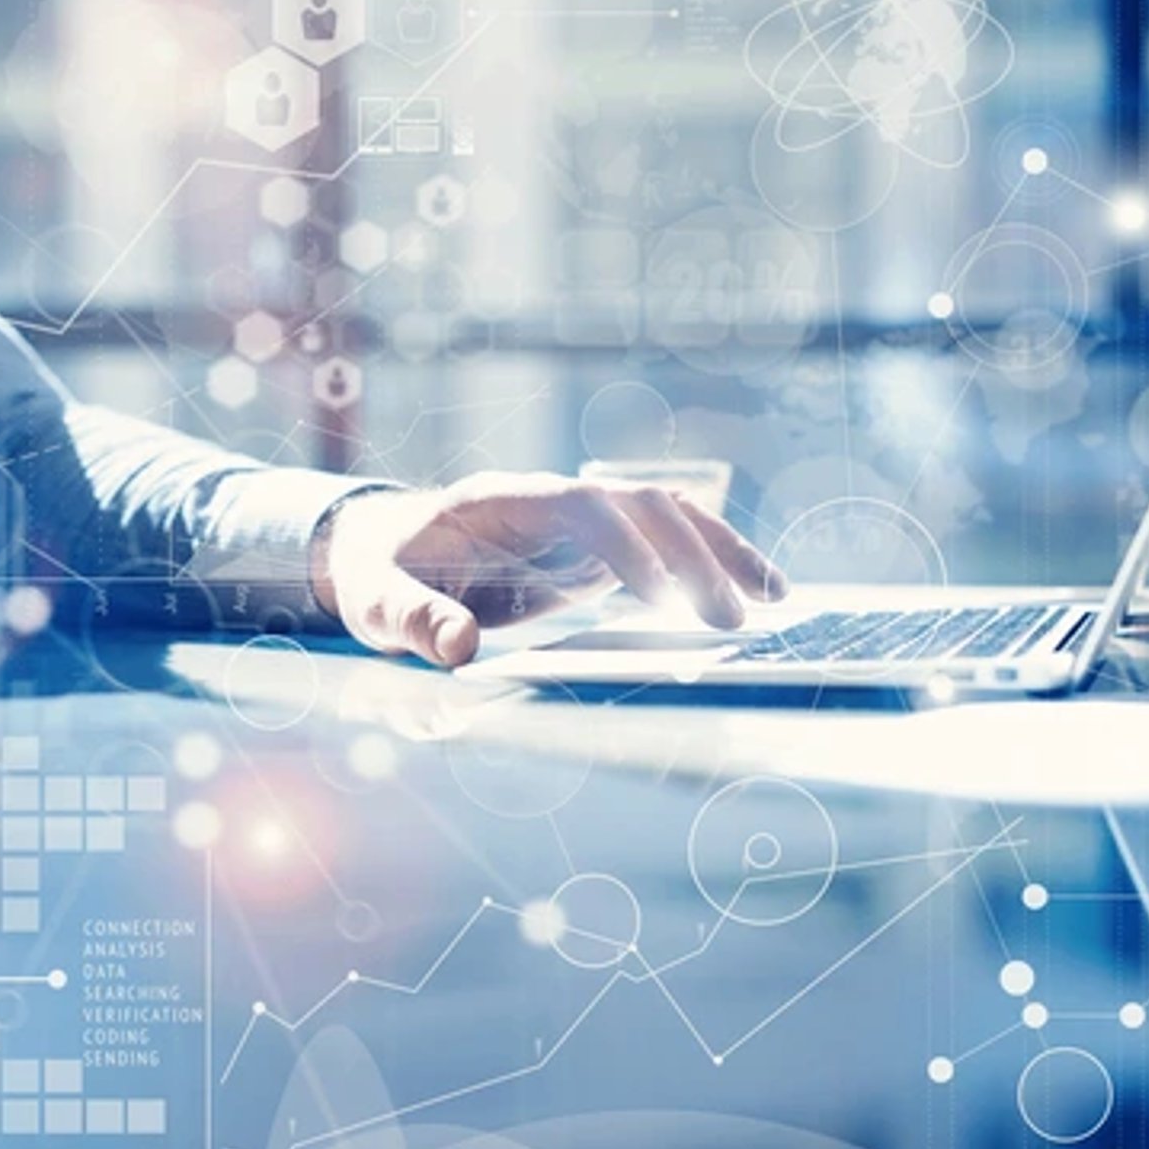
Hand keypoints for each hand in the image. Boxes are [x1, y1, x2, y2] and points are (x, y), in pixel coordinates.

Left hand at [312, 472, 788, 667]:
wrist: (375, 547)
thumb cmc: (375, 572)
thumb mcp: (374, 601)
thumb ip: (412, 620)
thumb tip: (459, 649)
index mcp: (501, 499)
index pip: (582, 506)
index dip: (626, 545)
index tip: (662, 595)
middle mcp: (552, 502)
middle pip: (640, 505)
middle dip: (691, 554)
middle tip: (731, 619)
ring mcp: (576, 524)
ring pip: (664, 518)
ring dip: (720, 551)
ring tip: (774, 598)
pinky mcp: (590, 553)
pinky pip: (660, 550)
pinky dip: (706, 568)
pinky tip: (749, 599)